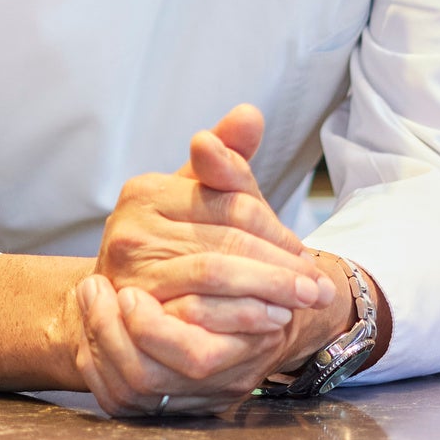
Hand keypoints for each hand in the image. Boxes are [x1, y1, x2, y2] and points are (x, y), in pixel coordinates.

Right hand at [63, 103, 342, 418]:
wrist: (121, 303)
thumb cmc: (170, 243)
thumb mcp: (196, 196)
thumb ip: (225, 157)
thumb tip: (250, 114)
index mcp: (146, 191)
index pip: (229, 203)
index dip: (275, 229)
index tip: (306, 252)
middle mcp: (131, 229)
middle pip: (225, 240)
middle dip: (281, 264)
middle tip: (319, 286)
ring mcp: (129, 273)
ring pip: (214, 276)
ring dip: (267, 291)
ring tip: (302, 304)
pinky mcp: (136, 319)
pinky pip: (198, 318)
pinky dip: (240, 321)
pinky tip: (269, 326)